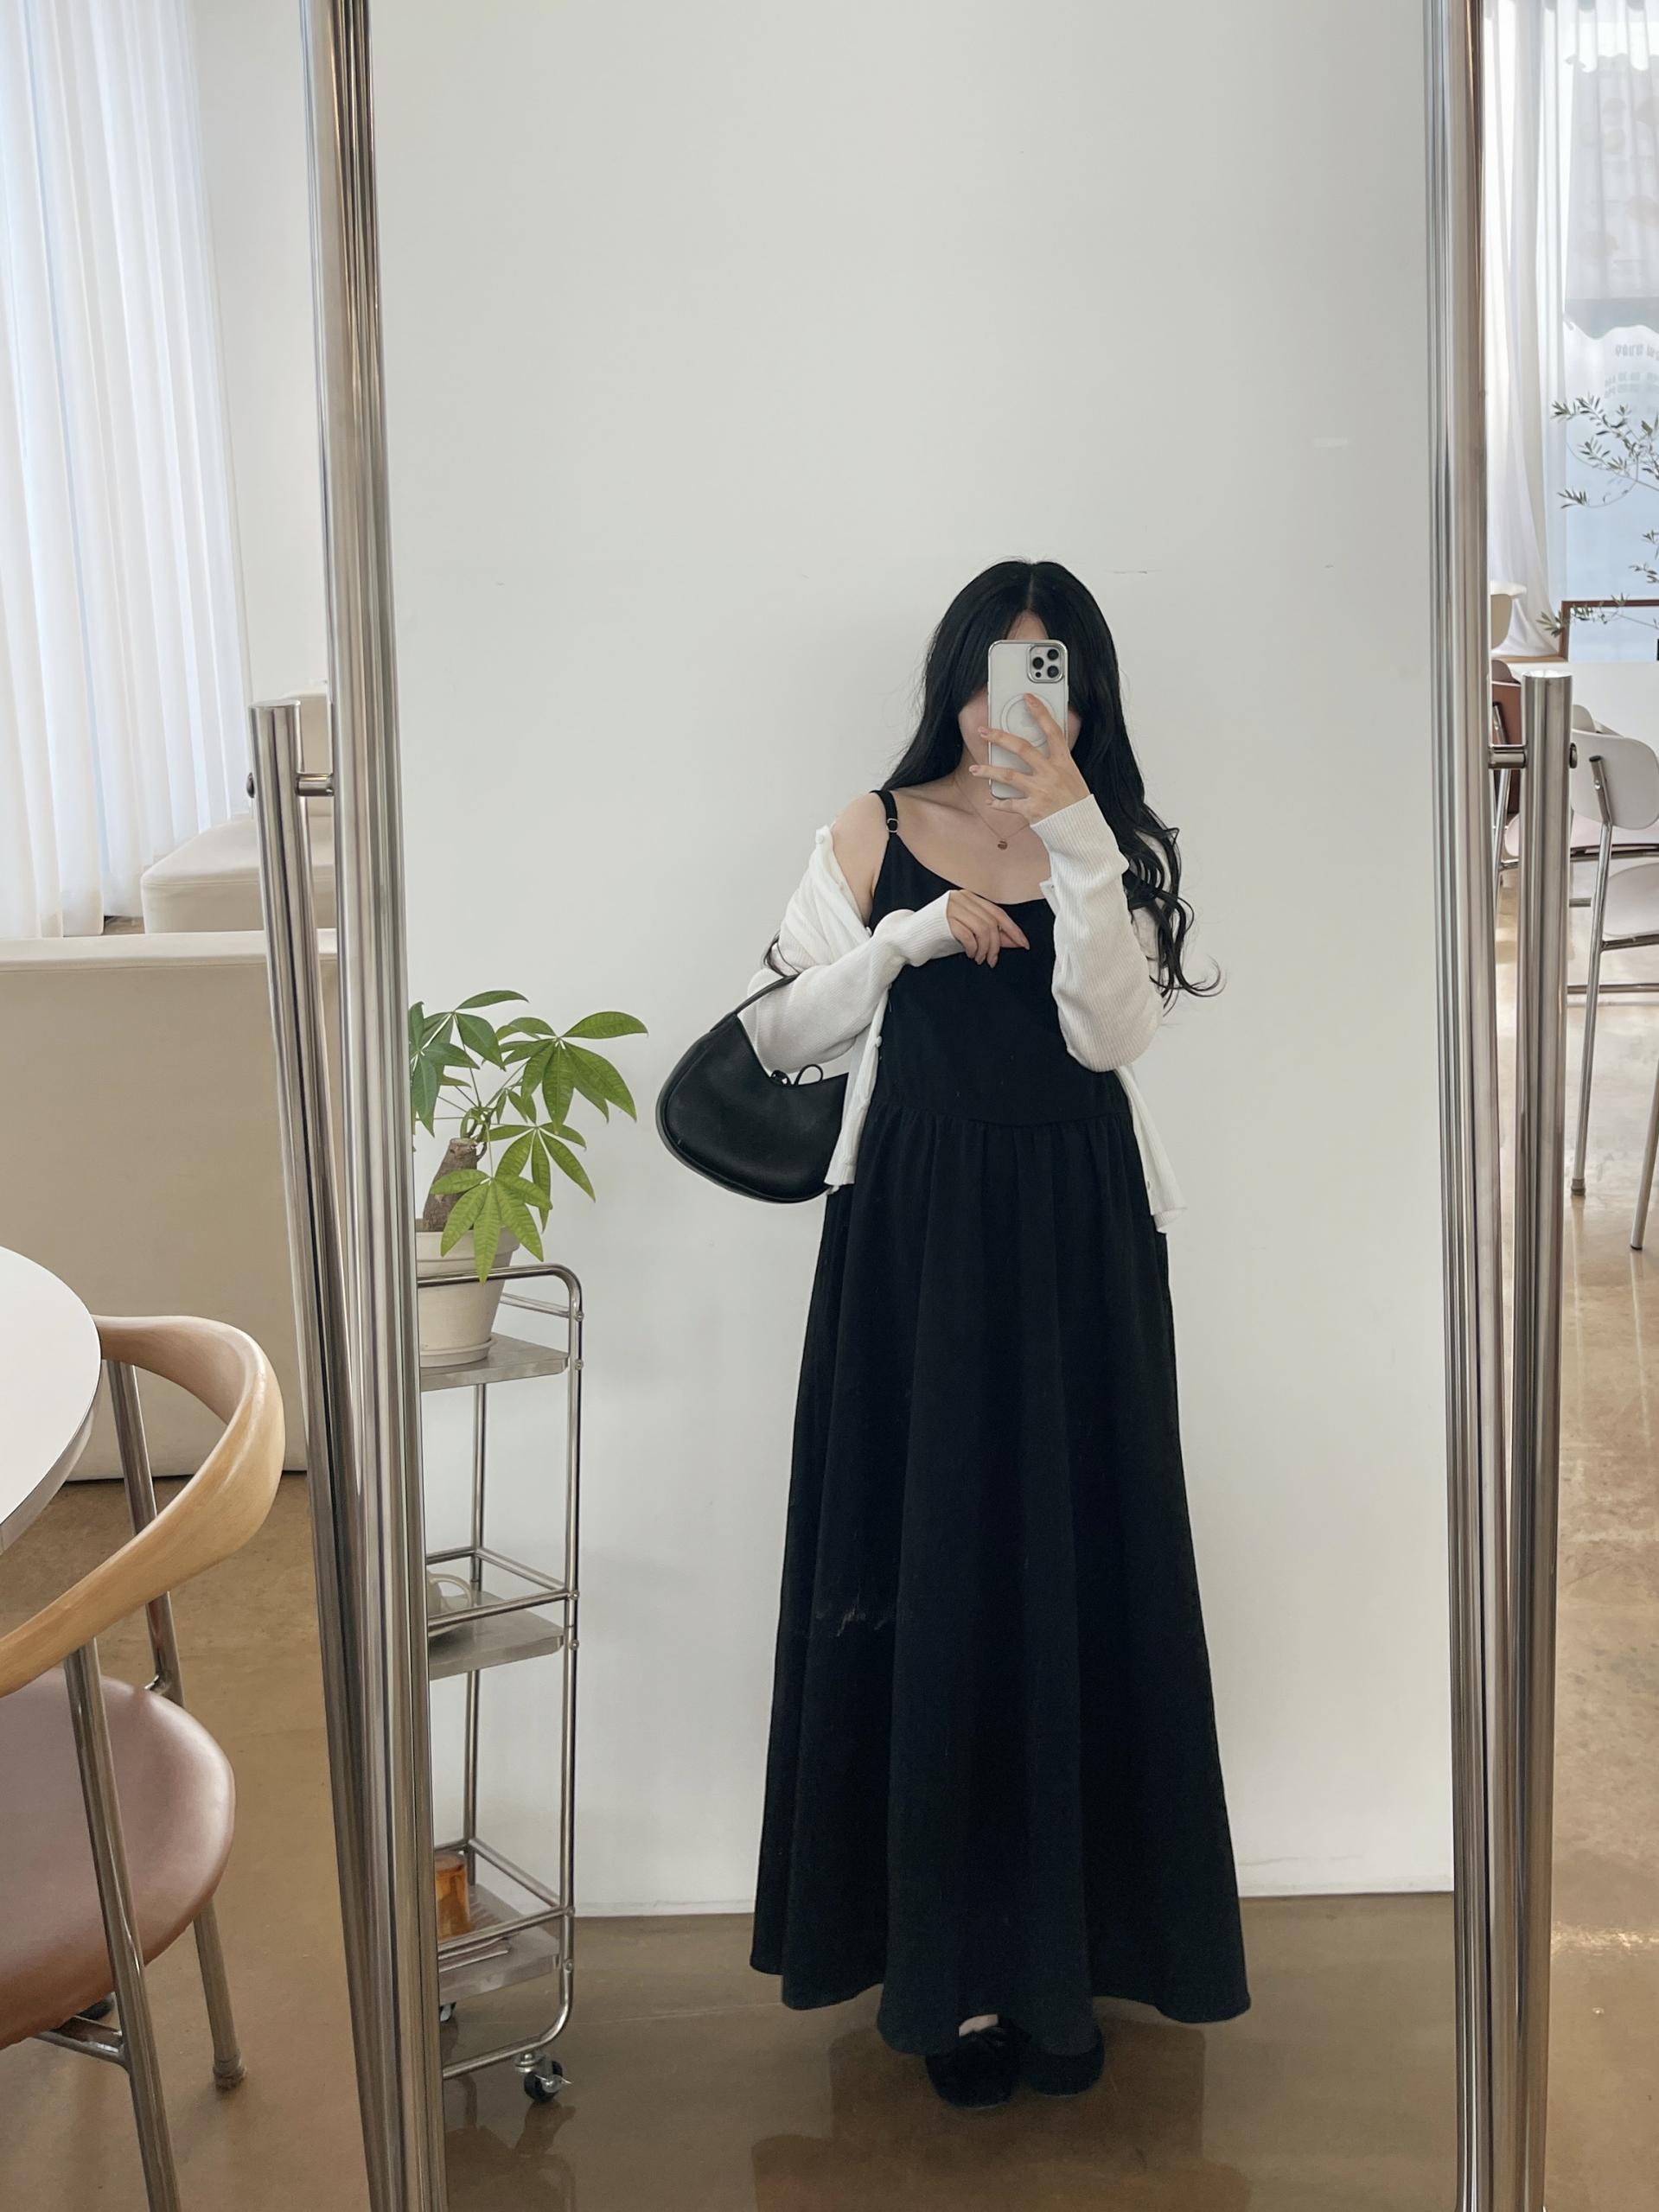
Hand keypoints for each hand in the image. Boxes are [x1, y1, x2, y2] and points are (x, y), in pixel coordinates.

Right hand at [944, 888, 1030, 965]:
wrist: (908, 937)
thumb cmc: (937, 935)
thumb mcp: (969, 934)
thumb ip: (991, 935)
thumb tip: (1014, 940)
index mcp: (969, 898)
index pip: (998, 913)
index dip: (1013, 929)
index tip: (1023, 943)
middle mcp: (961, 898)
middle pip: (992, 922)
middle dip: (997, 944)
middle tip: (993, 959)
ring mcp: (952, 907)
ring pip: (983, 929)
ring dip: (985, 949)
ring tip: (980, 958)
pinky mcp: (944, 920)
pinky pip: (968, 936)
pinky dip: (974, 949)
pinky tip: (971, 954)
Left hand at [969, 694, 1091, 824]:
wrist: (1080, 830)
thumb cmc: (1076, 802)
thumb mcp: (1072, 776)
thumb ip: (1055, 762)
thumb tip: (1036, 750)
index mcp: (1064, 762)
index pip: (1052, 730)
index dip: (1040, 712)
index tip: (1028, 698)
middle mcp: (1051, 774)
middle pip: (1022, 748)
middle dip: (1000, 737)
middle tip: (984, 731)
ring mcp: (1040, 791)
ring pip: (1008, 775)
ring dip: (989, 771)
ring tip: (976, 769)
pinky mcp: (1031, 809)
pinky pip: (1009, 804)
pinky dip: (997, 803)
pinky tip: (989, 800)